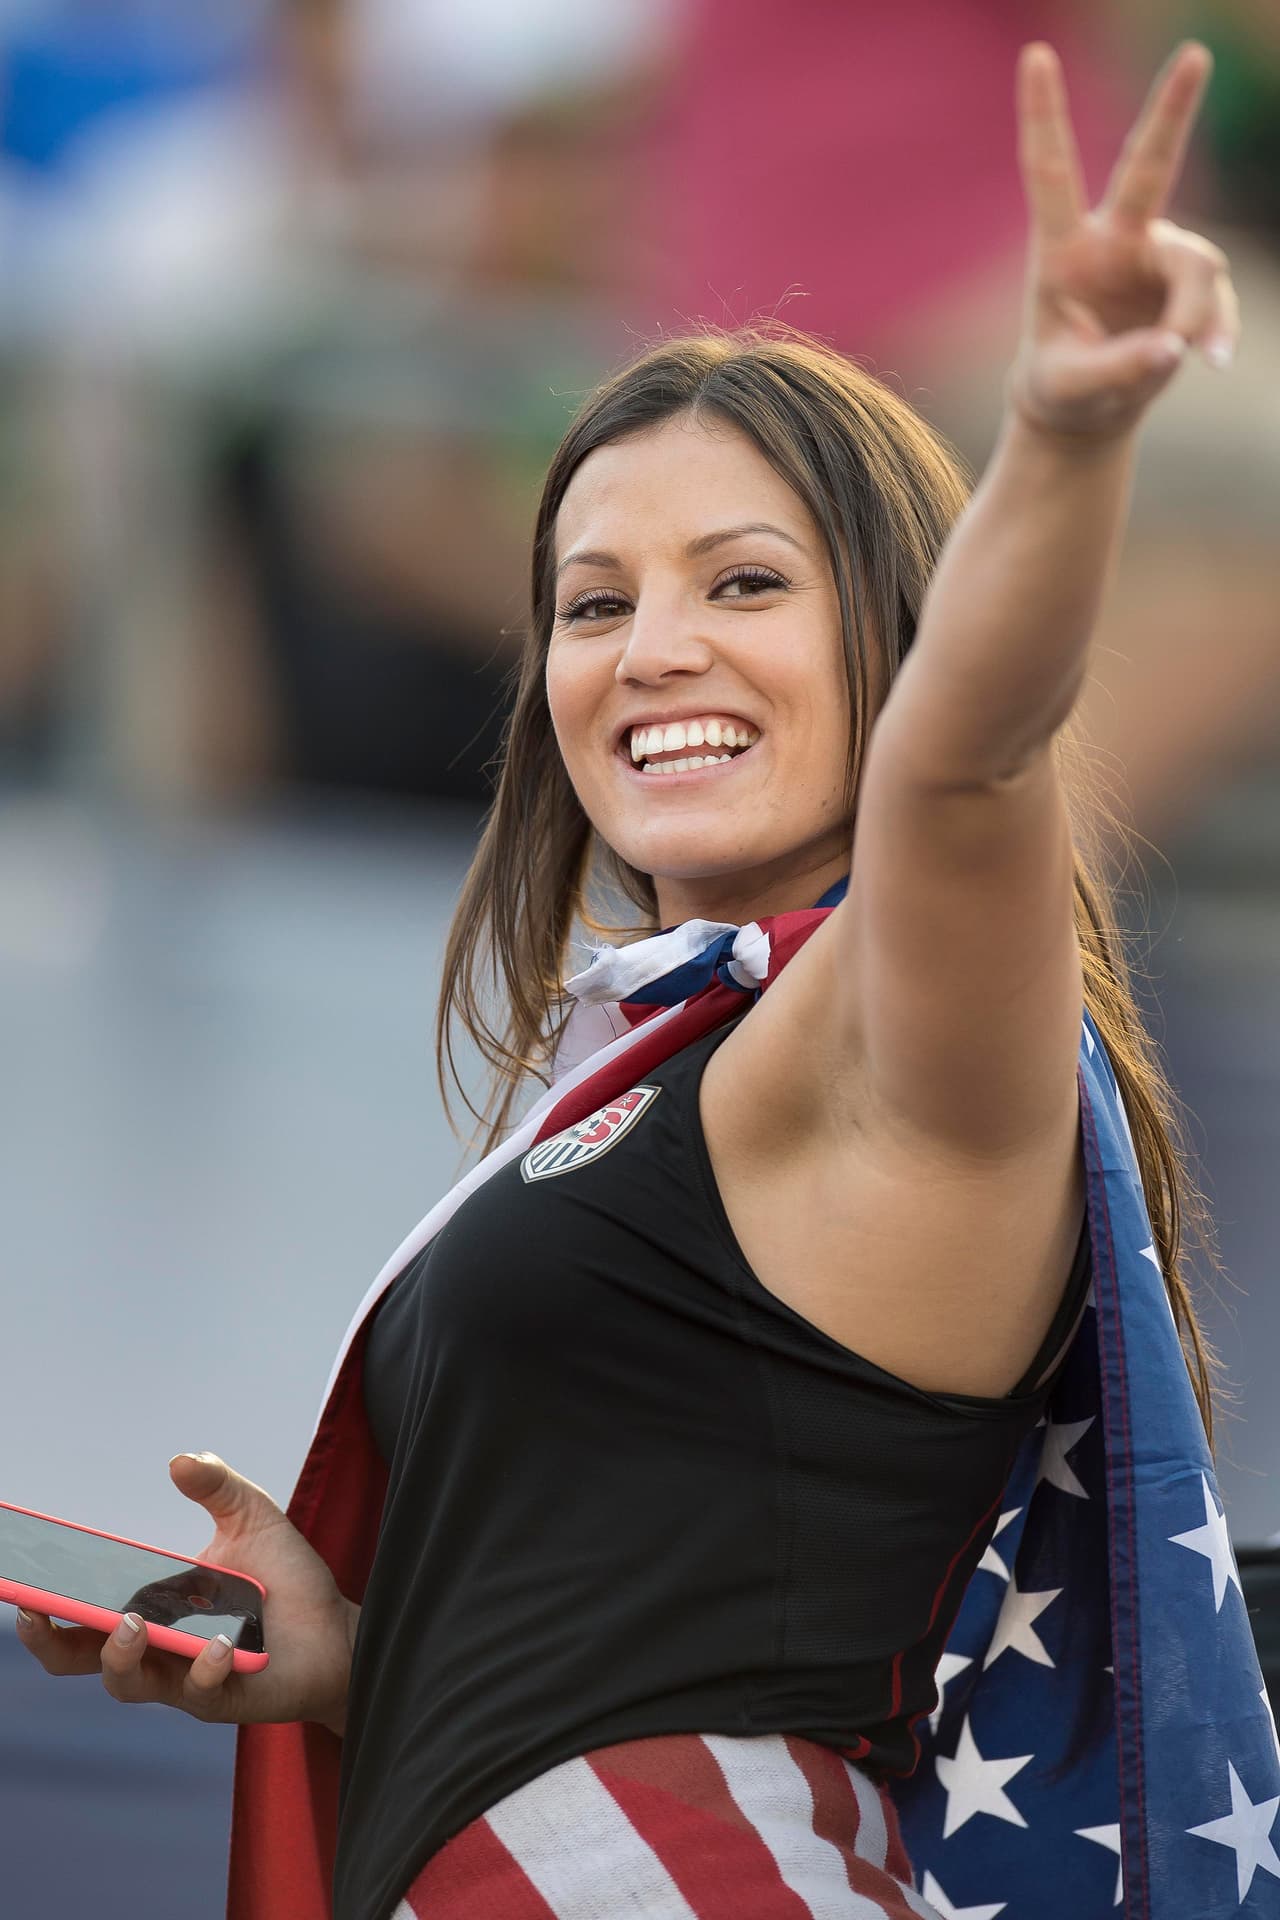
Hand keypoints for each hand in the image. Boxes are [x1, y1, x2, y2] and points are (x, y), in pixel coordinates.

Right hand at [15, 1453, 356, 1734]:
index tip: (17, 1581)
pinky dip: (203, 1670)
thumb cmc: (288, 1582)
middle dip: (49, 1641)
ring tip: (131, 1624)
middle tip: (37, 1615)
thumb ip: (218, 1486)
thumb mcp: (253, 1519)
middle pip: (79, 1658)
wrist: (340, 1632)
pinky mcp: (222, 1700)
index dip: (44, 1601)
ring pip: (127, 1682)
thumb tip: (179, 1458)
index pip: (82, 1610)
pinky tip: (221, 1646)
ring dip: (119, 1656)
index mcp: (151, 1605)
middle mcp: (157, 1646)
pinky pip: (198, 1694)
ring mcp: (185, 1679)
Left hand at [1006, 40, 1240, 442]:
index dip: (1045, 115)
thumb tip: (1173, 349)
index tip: (1036, 54)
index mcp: (1063, 252)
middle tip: (1196, 52)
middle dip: (1173, 110)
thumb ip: (1116, 370)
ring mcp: (1156, 256)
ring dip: (1195, 312)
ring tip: (1188, 357)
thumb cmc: (1061, 389)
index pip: (1051, 174)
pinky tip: (1213, 360)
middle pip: (1148, 167)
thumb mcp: (1071, 388)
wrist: (1086, 407)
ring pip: (1197, 264)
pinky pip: (1213, 301)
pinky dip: (1215, 330)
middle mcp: (1115, 240)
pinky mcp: (1187, 282)